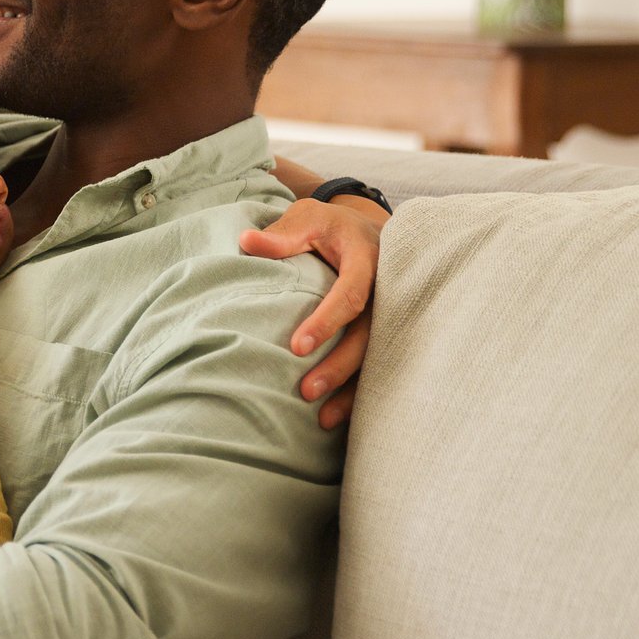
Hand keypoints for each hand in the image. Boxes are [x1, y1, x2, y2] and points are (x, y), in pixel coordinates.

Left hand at [239, 195, 388, 429]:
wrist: (367, 230)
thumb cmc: (331, 226)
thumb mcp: (308, 218)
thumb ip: (282, 236)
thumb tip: (247, 243)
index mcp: (368, 258)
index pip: (350, 294)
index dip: (327, 322)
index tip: (297, 347)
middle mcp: (387, 289)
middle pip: (367, 334)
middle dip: (339, 366)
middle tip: (305, 391)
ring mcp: (391, 313)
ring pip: (377, 356)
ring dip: (351, 389)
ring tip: (322, 419)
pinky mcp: (388, 330)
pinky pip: (378, 363)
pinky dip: (360, 391)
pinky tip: (338, 416)